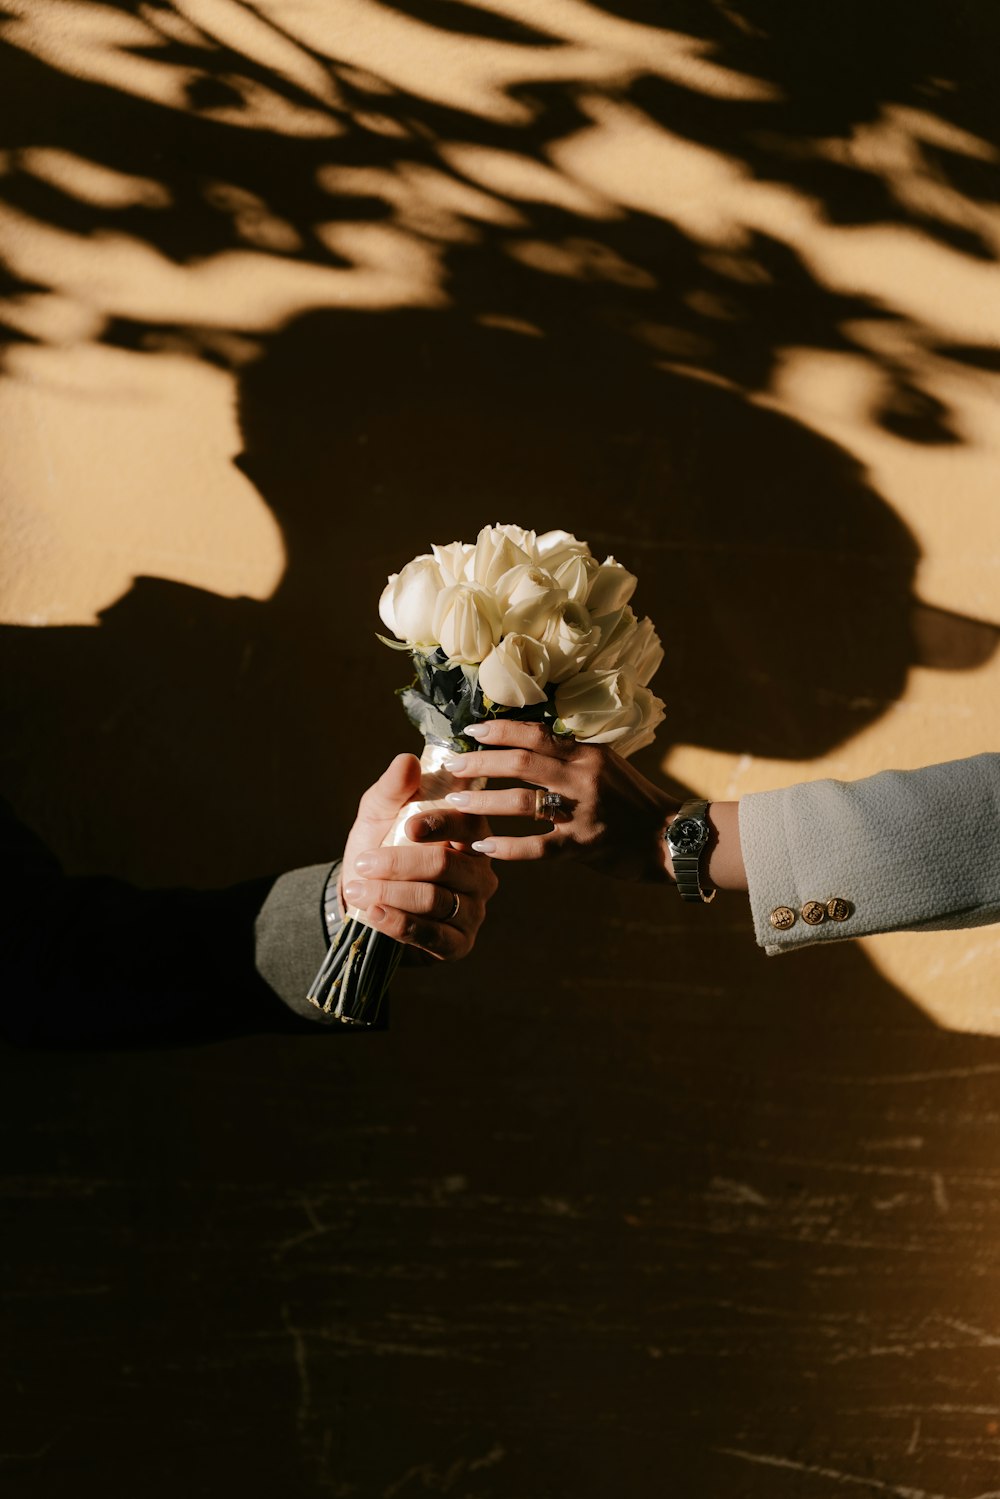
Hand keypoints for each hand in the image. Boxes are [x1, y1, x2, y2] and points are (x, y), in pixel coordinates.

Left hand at [340, 753, 498, 960]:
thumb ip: (391, 790)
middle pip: (446, 863)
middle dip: (399, 864)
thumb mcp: (377, 816)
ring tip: (358, 888)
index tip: (408, 826)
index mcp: (470, 834)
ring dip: (391, 893)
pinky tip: (375, 914)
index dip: (440, 823)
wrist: (361, 901)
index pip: (468, 823)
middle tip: (363, 863)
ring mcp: (472, 910)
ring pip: (435, 898)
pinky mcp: (458, 945)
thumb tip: (407, 761)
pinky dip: (400, 923)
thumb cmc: (378, 849)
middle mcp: (480, 872)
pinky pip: (433, 935)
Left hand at [441, 721, 677, 882]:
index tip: (470, 730)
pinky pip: (536, 846)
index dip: (500, 730)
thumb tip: (525, 744)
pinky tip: (482, 845)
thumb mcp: (605, 765)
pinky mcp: (583, 846)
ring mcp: (582, 813)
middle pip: (522, 763)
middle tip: (452, 764)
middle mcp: (583, 778)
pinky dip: (506, 846)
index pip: (536, 734)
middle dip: (481, 762)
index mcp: (587, 754)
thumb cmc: (634, 800)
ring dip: (485, 801)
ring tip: (457, 801)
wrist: (670, 836)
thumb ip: (569, 756)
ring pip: (523, 803)